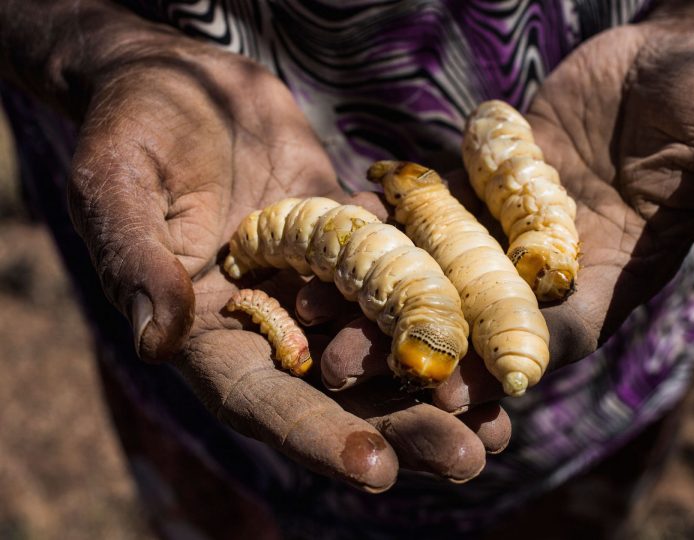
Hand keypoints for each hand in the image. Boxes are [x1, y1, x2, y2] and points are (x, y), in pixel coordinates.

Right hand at [67, 34, 506, 490]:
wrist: (182, 79)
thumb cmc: (132, 128)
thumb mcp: (117, 185)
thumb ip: (137, 260)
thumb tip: (155, 342)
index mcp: (207, 332)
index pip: (261, 401)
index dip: (316, 436)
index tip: (374, 471)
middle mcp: (271, 323)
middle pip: (340, 393)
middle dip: (403, 428)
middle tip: (471, 456)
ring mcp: (318, 286)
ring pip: (384, 348)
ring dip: (440, 385)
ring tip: (502, 424)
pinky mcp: (354, 244)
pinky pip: (406, 278)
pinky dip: (448, 308)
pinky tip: (499, 334)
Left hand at [307, 11, 693, 412]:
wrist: (661, 58)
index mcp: (609, 278)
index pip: (554, 337)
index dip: (502, 361)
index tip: (447, 384)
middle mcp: (545, 270)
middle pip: (471, 321)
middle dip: (412, 346)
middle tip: (341, 365)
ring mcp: (501, 233)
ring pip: (429, 275)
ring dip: (371, 295)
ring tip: (305, 310)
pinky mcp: (471, 193)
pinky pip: (416, 216)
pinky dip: (371, 229)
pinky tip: (314, 239)